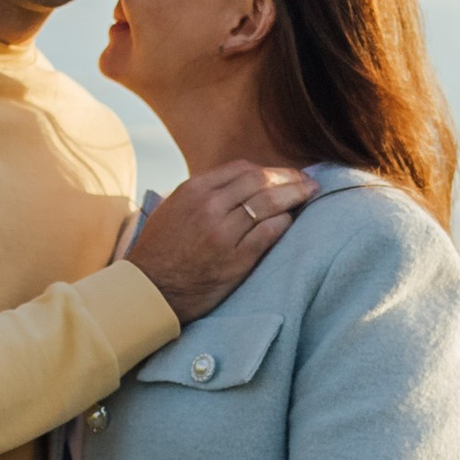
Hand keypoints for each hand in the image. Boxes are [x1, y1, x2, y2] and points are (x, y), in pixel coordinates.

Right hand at [128, 162, 315, 319]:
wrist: (149, 290)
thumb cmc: (159, 251)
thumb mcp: (172, 208)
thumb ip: (202, 194)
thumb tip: (237, 185)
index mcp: (194, 190)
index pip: (242, 168)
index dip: (268, 169)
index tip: (283, 175)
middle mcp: (210, 206)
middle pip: (261, 181)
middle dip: (289, 178)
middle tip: (307, 182)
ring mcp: (223, 233)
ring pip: (270, 203)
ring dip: (295, 196)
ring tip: (310, 194)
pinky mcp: (235, 259)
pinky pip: (269, 233)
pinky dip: (284, 223)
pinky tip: (292, 222)